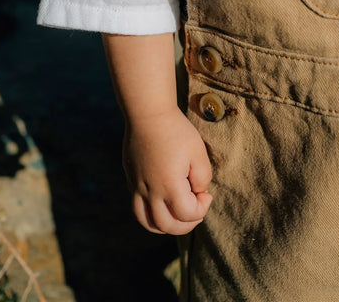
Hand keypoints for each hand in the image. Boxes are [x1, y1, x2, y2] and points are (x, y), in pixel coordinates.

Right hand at [123, 107, 212, 234]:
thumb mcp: (198, 152)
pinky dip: (151, 213)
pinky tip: (163, 201)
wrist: (148, 113)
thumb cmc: (176, 130)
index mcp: (169, 186)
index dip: (202, 208)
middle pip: (167, 226)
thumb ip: (202, 178)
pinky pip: (138, 207)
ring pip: (147, 222)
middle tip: (196, 208)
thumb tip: (197, 193)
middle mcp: (150, 191)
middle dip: (187, 223)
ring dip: (165, 225)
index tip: (207, 193)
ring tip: (177, 215)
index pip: (188, 215)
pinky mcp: (131, 179)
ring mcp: (137, 186)